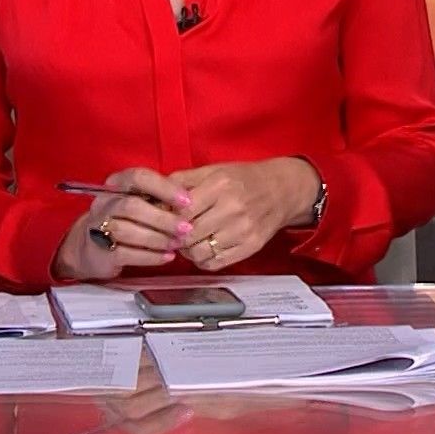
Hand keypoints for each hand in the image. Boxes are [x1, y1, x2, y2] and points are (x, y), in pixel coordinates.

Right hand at [52, 167, 193, 281]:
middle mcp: (104, 203)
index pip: (139, 177)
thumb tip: (191, 202)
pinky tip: (168, 257)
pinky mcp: (100, 252)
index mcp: (116, 185)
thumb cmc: (125, 220)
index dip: (164, 188)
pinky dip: (150, 256)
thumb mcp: (139, 202)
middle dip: (163, 218)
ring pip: (128, 230)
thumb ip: (159, 198)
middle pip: (132, 206)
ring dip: (158, 238)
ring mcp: (98, 227)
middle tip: (187, 228)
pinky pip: (126, 253)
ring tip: (178, 243)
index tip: (187, 201)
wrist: (90, 248)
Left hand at [169, 157, 321, 271]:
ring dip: (188, 251)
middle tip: (173, 233)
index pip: (181, 212)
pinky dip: (203, 260)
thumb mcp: (212, 170)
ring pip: (199, 254)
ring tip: (189, 241)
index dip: (166, 219)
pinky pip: (215, 264)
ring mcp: (244, 230)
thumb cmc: (242, 179)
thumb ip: (181, 181)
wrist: (282, 190)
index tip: (163, 219)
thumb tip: (152, 198)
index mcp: (220, 185)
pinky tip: (204, 248)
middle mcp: (233, 208)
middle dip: (175, 237)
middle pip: (188, 236)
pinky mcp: (251, 247)